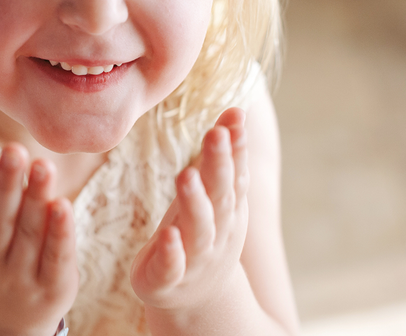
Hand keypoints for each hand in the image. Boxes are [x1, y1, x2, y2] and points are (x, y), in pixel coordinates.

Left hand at [130, 108, 248, 315]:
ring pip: (199, 228)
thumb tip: (236, 108)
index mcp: (228, 207)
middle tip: (215, 135)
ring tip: (186, 175)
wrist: (197, 297)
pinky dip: (172, 251)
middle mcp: (217, 230)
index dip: (236, 146)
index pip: (235, 172)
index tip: (234, 116)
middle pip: (221, 195)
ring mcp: (196, 256)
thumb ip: (225, 156)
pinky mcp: (168, 278)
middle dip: (219, 165)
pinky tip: (169, 235)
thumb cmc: (202, 231)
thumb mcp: (215, 194)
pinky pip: (172, 264)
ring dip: (195, 202)